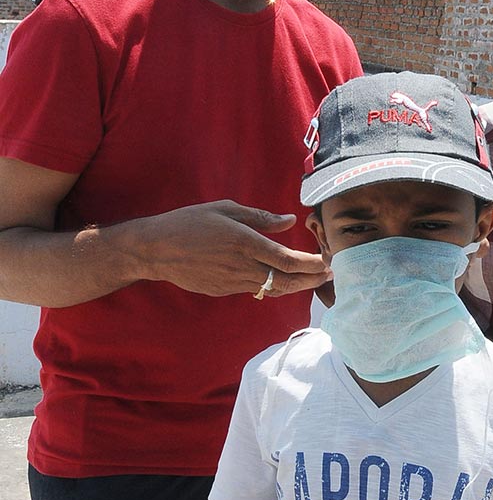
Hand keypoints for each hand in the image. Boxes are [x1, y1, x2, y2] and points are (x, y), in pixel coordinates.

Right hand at [136, 200, 330, 297]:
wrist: (156, 250)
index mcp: (245, 242)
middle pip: (286, 280)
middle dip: (312, 280)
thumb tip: (289, 221)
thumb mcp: (225, 209)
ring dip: (295, 286)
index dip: (312, 264)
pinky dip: (272, 286)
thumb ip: (260, 217)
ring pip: (273, 289)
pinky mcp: (223, 291)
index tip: (328, 262)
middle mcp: (242, 266)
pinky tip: (280, 279)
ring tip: (312, 280)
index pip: (288, 259)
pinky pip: (255, 290)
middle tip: (329, 275)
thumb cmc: (189, 222)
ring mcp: (232, 282)